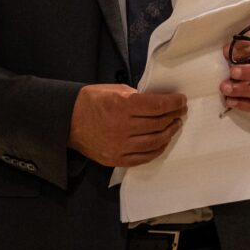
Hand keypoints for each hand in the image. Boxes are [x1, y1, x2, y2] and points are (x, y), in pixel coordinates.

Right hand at [69, 84, 186, 166]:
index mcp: (122, 105)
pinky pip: (144, 157)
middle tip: (180, 112)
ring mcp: (120, 145)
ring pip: (155, 141)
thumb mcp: (114, 90)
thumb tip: (157, 104)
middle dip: (174, 116)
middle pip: (159, 123)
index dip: (174, 103)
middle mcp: (123, 127)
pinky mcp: (117, 158)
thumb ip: (136, 97)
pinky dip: (157, 149)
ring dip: (169, 133)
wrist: (67, 120)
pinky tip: (163, 142)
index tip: (181, 100)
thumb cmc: (90, 101)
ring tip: (175, 125)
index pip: (158, 106)